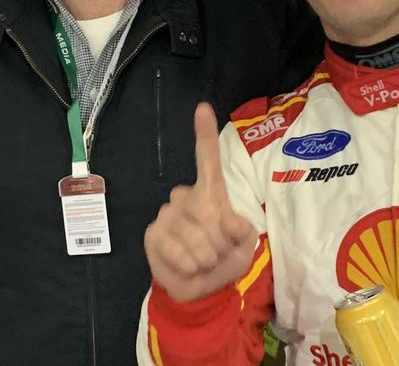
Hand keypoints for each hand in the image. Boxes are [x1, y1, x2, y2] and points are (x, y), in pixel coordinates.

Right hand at [144, 103, 257, 301]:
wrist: (199, 290)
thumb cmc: (224, 259)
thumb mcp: (245, 245)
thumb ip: (242, 230)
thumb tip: (227, 219)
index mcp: (209, 192)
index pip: (207, 159)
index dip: (204, 134)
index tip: (203, 108)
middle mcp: (184, 196)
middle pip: (210, 215)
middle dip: (220, 243)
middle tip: (216, 253)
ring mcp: (166, 214)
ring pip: (197, 238)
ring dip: (207, 259)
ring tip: (203, 261)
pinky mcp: (153, 234)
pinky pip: (180, 252)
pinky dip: (190, 266)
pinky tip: (187, 266)